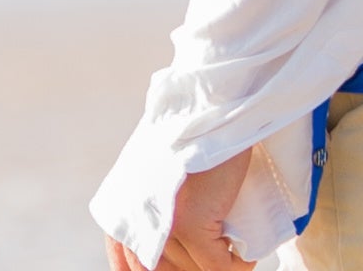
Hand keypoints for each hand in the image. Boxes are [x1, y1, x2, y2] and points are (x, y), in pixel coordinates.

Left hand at [106, 145, 264, 270]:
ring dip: (218, 266)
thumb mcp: (155, 174)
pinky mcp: (190, 223)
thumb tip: (162, 257)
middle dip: (195, 267)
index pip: (126, 265)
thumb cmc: (189, 138)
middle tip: (219, 259)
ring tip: (235, 252)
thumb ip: (150, 209)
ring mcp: (160, 225)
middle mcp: (132, 221)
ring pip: (193, 270)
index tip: (183, 268)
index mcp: (118, 209)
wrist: (211, 108)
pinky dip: (236, 265)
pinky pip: (218, 266)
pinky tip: (244, 254)